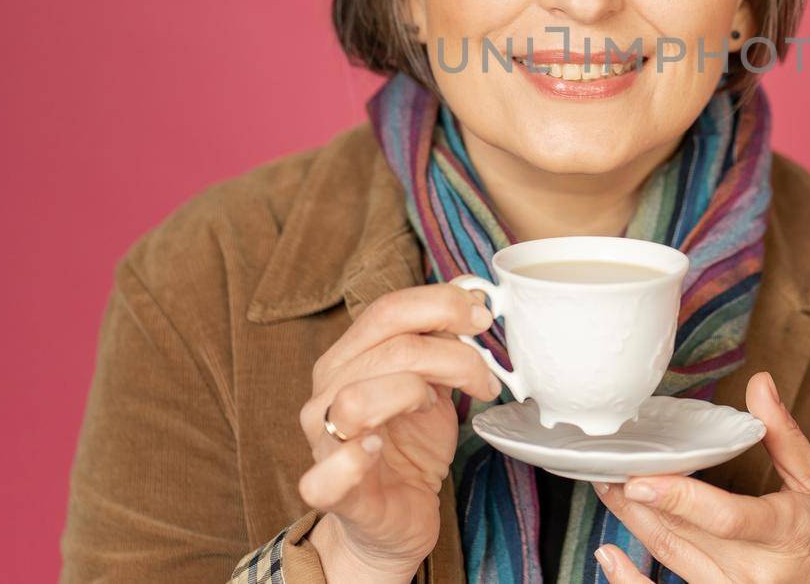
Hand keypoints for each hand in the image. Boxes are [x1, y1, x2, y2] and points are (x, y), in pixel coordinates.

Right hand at [295, 283, 502, 581]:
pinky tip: (379, 450)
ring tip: (437, 408)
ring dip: (413, 394)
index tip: (482, 317)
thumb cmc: (411, 448)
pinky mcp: (333, 494)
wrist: (396, 518)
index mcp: (349, 359)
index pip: (387, 311)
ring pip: (356, 398)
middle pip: (388, 349)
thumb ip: (441, 340)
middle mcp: (327, 393)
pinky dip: (352, 461)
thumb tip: (471, 291)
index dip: (441, 305)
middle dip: (452, 354)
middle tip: (485, 377)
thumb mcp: (433, 385)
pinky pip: (325, 476)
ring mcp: (323, 443)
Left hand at [593, 371, 809, 583]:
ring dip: (633, 525)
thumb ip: (784, 435)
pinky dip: (633, 580)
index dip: (679, 500)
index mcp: (785, 531)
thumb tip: (759, 383)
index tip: (640, 481)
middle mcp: (756, 570)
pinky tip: (609, 555)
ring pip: (672, 558)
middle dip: (639, 502)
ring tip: (606, 490)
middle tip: (604, 466)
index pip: (725, 518)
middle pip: (685, 535)